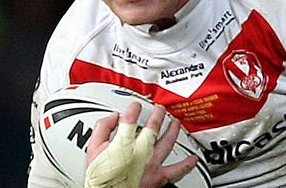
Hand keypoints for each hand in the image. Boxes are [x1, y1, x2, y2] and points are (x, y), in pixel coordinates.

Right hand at [84, 102, 198, 187]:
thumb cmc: (101, 179)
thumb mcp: (92, 150)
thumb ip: (102, 129)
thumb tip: (112, 117)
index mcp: (124, 143)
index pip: (131, 119)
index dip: (134, 109)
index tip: (135, 106)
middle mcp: (141, 151)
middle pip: (153, 127)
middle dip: (157, 115)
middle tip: (159, 109)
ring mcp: (151, 164)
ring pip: (167, 142)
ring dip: (173, 130)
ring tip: (176, 122)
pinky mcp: (158, 177)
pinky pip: (176, 170)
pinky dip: (187, 165)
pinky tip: (193, 160)